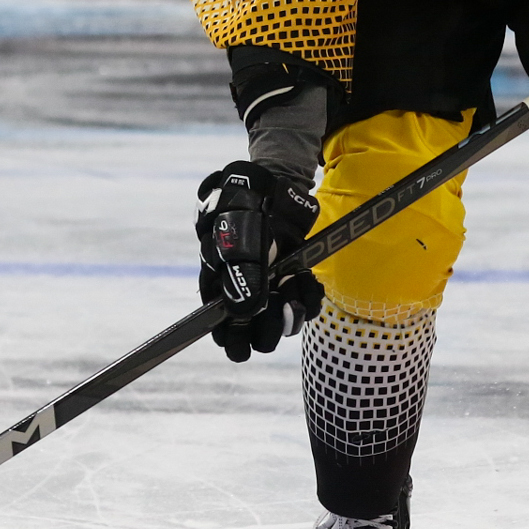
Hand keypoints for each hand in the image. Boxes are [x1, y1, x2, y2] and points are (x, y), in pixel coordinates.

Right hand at [195, 160, 323, 362]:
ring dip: (293, 312)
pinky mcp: (292, 279)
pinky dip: (309, 298)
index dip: (234, 340)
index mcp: (219, 289)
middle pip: (255, 334)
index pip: (222, 332)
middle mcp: (244, 294)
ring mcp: (270, 288)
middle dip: (269, 326)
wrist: (272, 188)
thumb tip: (244, 314)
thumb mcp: (237, 242)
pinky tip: (307, 283)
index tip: (247, 341)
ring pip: (282, 322)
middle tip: (279, 306)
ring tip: (295, 288)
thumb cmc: (243, 212)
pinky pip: (304, 304)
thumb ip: (240, 278)